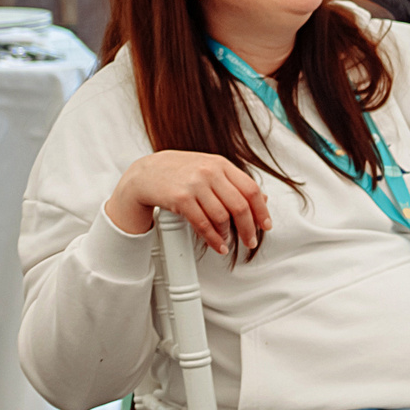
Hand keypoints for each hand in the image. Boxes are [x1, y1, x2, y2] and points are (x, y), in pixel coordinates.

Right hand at [107, 152, 271, 255]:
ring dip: (228, 234)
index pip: (250, 189)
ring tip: (228, 241)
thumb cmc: (178, 172)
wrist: (144, 173)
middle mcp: (210, 172)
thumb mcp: (209, 169)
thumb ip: (234, 182)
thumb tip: (263, 199)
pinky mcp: (180, 199)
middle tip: (251, 240)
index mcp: (221, 164)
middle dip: (248, 228)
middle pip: (240, 205)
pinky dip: (213, 238)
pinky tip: (218, 245)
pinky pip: (203, 224)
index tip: (265, 225)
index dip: (261, 210)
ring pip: (222, 217)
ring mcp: (195, 185)